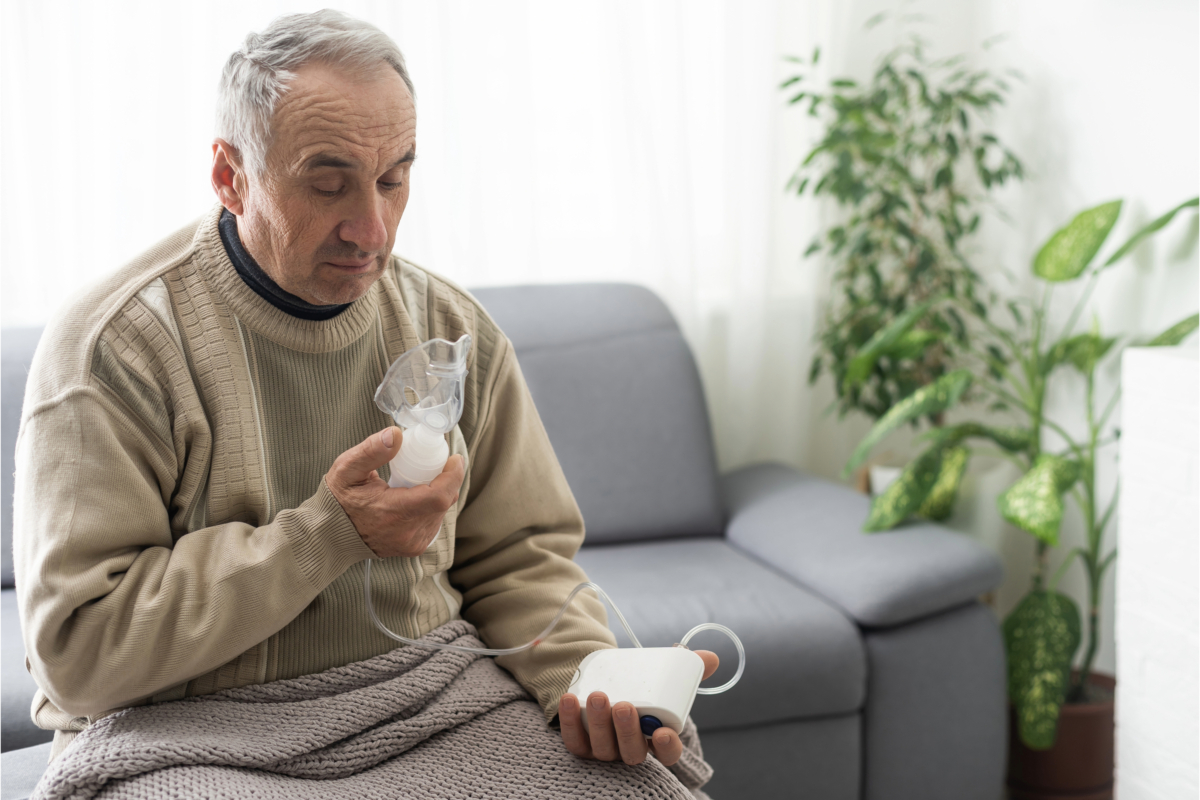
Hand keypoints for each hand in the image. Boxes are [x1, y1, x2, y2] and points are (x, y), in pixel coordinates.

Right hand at [326, 426, 464, 556]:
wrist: (331, 535)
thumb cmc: (339, 500)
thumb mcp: (347, 469)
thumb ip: (371, 450)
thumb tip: (396, 434)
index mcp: (392, 513)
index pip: (438, 497)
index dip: (452, 476)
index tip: (454, 459)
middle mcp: (406, 533)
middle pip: (443, 502)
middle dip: (445, 479)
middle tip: (435, 462)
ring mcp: (412, 543)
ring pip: (441, 512)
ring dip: (439, 492)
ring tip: (422, 478)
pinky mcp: (414, 547)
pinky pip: (434, 522)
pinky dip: (432, 506)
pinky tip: (418, 495)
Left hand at [557, 650, 718, 766]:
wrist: (611, 690)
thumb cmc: (645, 693)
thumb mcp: (667, 683)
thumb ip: (688, 671)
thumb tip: (709, 658)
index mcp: (657, 740)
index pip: (667, 755)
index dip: (667, 748)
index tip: (663, 733)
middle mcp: (631, 750)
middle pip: (631, 751)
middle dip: (627, 730)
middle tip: (624, 706)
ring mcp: (605, 751)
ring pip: (602, 747)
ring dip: (598, 723)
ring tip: (598, 696)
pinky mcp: (582, 745)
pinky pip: (575, 740)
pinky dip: (571, 721)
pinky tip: (571, 699)